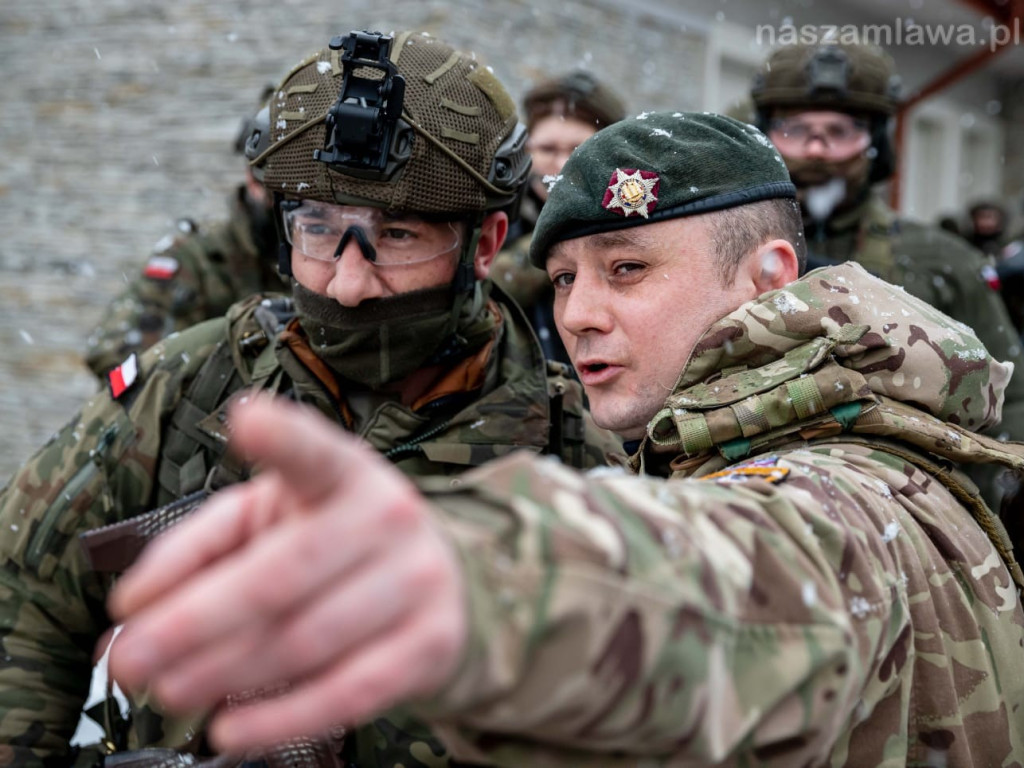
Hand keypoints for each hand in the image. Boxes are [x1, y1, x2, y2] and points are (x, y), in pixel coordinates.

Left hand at [108, 396, 467, 751]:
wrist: (436, 580)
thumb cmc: (328, 544)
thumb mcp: (264, 522)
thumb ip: (193, 552)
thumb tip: (131, 610)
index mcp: (342, 472)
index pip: (313, 452)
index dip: (282, 437)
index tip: (246, 418)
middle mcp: (387, 516)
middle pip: (280, 576)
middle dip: (193, 624)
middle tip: (131, 661)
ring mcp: (417, 580)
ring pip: (304, 640)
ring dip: (222, 673)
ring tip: (167, 691)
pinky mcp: (430, 642)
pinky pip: (347, 692)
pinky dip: (280, 719)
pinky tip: (228, 730)